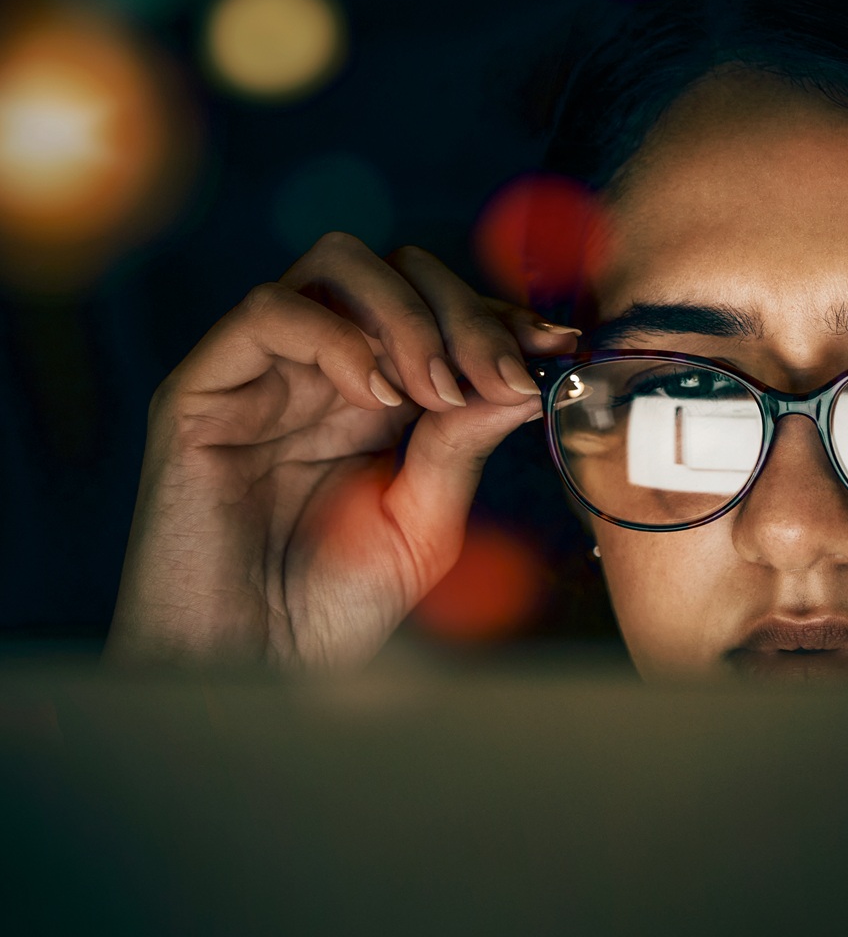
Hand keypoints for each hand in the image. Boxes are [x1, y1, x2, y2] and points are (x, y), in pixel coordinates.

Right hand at [105, 233, 578, 671]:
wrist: (251, 670)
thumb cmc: (330, 610)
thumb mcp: (424, 521)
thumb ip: (464, 442)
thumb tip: (525, 372)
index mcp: (379, 398)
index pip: (441, 309)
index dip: (500, 316)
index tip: (556, 344)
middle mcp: (320, 372)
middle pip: (397, 270)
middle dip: (463, 310)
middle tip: (496, 374)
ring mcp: (262, 375)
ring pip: (337, 266)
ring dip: (408, 315)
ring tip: (438, 389)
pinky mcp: (201, 393)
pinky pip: (268, 313)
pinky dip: (337, 335)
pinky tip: (377, 395)